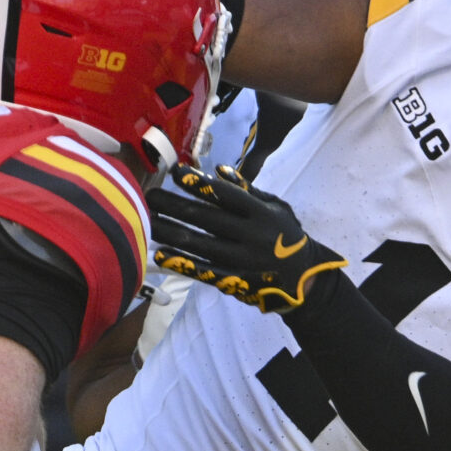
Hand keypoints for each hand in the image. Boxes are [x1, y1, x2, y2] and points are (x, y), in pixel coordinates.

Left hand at [147, 165, 344, 314]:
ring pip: (199, 244)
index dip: (198, 183)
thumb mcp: (276, 207)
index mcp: (261, 213)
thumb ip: (247, 189)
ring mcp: (240, 260)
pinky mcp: (233, 281)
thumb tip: (218, 170)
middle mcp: (250, 235)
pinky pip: (203, 271)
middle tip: (149, 196)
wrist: (304, 278)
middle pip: (205, 218)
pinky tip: (161, 254)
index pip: (224, 195)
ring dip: (169, 232)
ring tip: (147, 221)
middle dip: (174, 206)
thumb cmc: (286, 235)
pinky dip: (181, 262)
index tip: (174, 173)